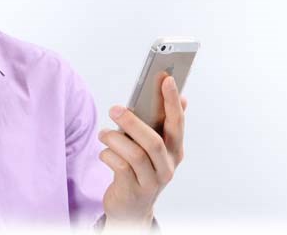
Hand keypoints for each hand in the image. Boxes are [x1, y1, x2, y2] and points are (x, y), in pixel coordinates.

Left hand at [97, 73, 187, 226]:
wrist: (131, 207)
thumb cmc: (141, 169)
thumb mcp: (154, 148)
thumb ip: (163, 124)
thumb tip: (182, 97)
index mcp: (175, 150)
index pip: (177, 123)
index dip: (172, 101)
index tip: (167, 79)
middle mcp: (167, 166)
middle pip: (154, 141)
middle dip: (133, 122)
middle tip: (115, 109)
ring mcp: (152, 180)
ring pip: (134, 154)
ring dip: (115, 139)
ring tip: (104, 134)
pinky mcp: (134, 189)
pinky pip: (119, 167)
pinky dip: (108, 155)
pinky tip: (104, 152)